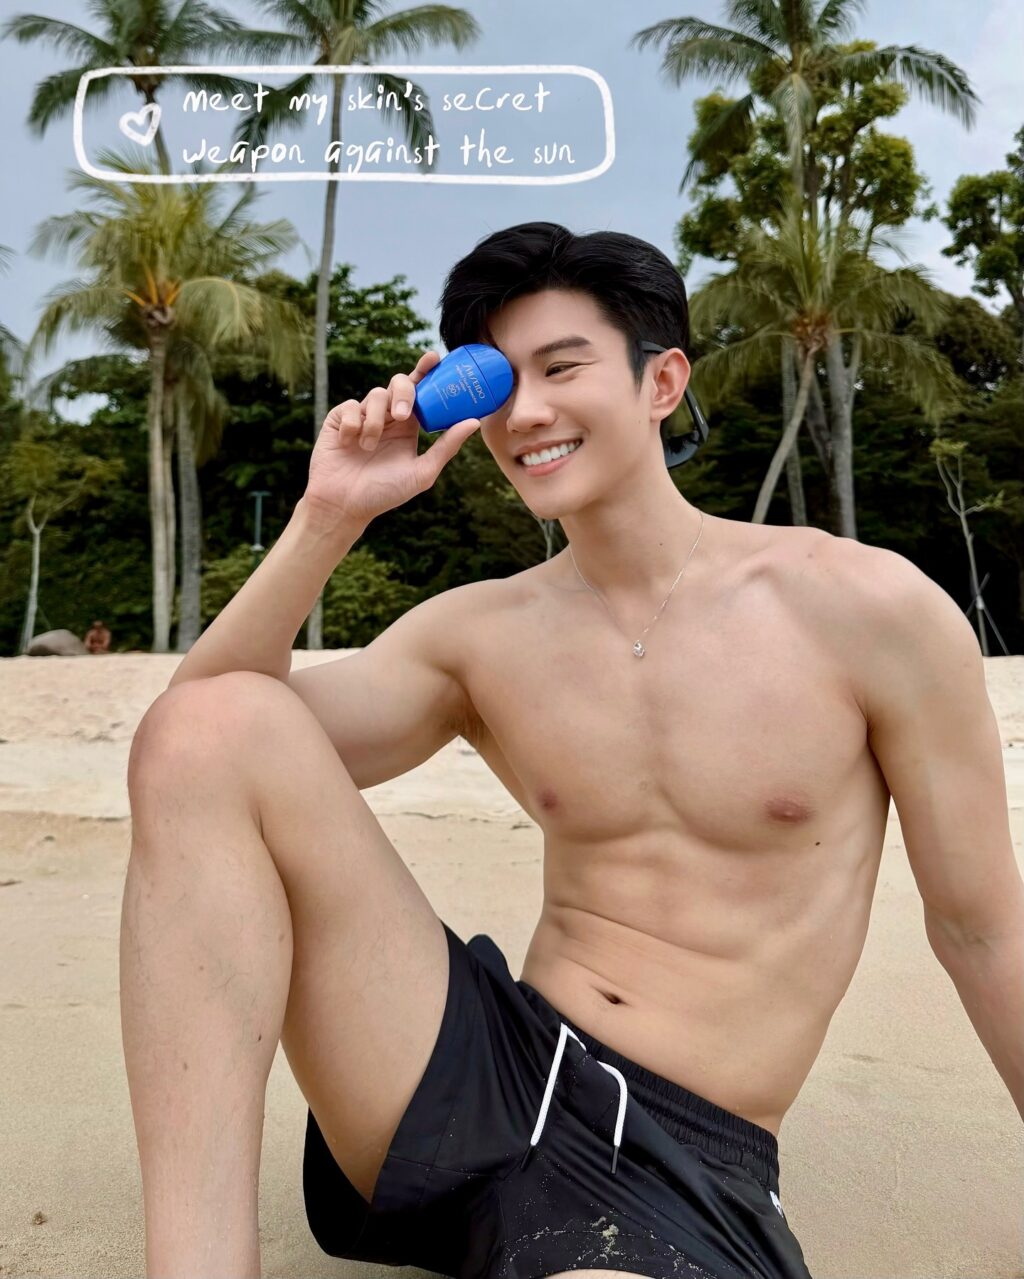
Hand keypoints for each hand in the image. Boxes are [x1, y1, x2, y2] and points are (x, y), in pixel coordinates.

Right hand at [304, 349, 481, 528]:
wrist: (344, 506)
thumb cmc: (384, 494)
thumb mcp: (421, 472)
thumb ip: (446, 446)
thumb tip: (474, 422)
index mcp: (409, 426)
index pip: (420, 391)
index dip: (426, 371)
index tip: (435, 358)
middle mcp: (387, 417)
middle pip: (398, 383)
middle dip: (402, 393)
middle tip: (401, 416)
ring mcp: (362, 416)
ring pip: (374, 395)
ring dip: (374, 421)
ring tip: (368, 447)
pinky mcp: (339, 419)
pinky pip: (349, 407)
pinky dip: (352, 425)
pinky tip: (350, 443)